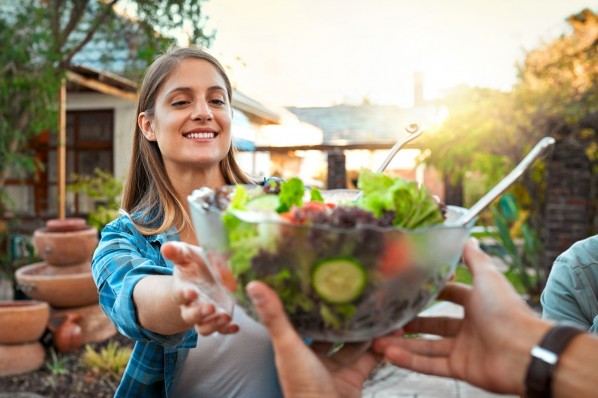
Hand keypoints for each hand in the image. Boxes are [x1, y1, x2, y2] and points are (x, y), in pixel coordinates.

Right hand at [162, 241, 238, 335]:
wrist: (202, 279)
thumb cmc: (194, 265)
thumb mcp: (186, 256)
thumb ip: (178, 252)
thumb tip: (166, 247)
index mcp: (183, 289)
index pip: (179, 294)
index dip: (184, 295)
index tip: (191, 292)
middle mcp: (192, 305)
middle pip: (190, 315)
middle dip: (199, 313)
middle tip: (211, 307)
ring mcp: (205, 314)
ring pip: (204, 326)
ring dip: (213, 324)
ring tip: (226, 316)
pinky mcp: (217, 318)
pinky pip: (220, 329)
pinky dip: (227, 330)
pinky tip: (235, 327)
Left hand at [247, 281, 380, 397]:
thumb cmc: (302, 387)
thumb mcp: (287, 345)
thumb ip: (274, 316)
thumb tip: (255, 285)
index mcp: (295, 347)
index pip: (303, 319)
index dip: (313, 303)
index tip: (324, 283)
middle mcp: (314, 357)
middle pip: (331, 331)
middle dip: (344, 315)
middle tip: (358, 293)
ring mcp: (335, 368)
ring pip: (352, 343)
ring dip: (365, 329)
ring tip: (378, 308)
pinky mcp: (354, 378)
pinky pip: (369, 359)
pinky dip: (380, 347)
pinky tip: (390, 333)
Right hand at [372, 238, 549, 394]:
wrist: (524, 352)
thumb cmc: (508, 312)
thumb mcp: (487, 276)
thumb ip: (473, 257)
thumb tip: (466, 235)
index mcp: (477, 303)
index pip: (449, 295)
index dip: (430, 291)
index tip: (408, 287)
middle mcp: (470, 326)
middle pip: (434, 323)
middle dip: (410, 321)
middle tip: (388, 317)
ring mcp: (464, 349)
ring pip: (427, 346)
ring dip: (403, 343)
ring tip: (378, 339)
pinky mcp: (460, 369)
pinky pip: (431, 365)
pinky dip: (410, 361)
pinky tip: (390, 354)